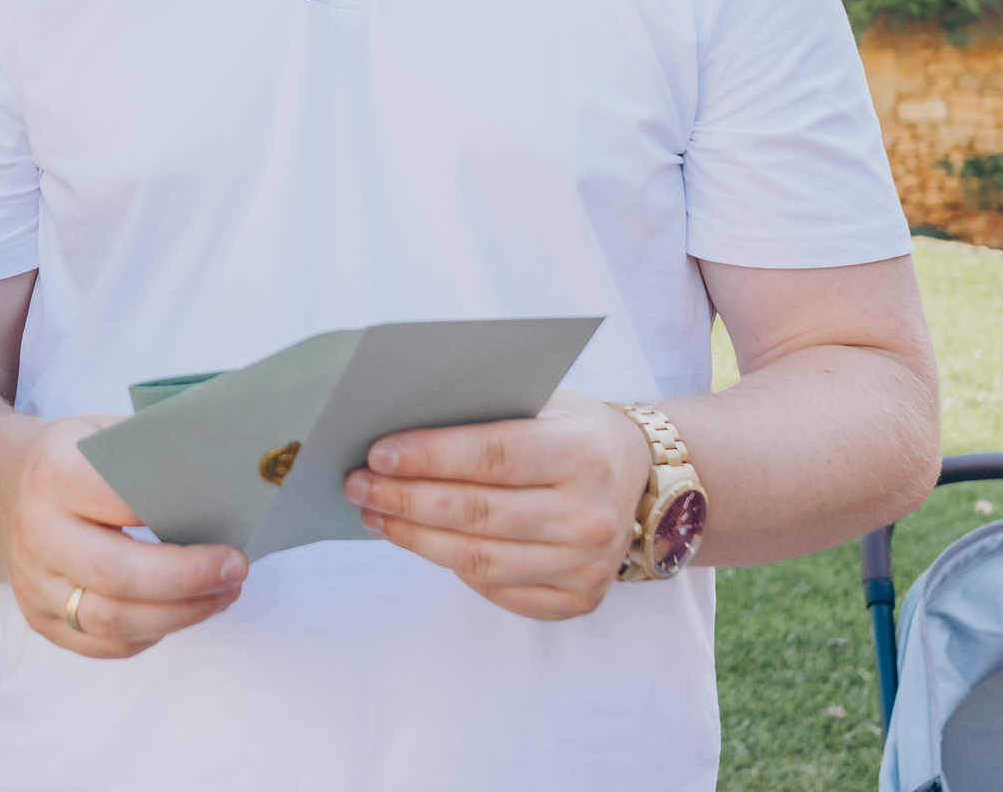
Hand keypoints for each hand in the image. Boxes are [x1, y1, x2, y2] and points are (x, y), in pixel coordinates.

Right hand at [3, 416, 246, 658]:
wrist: (2, 490)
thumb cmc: (73, 460)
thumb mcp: (102, 433)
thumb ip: (152, 451)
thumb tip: (229, 473)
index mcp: (53, 474)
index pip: (119, 503)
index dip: (177, 522)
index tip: (228, 537)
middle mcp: (36, 532)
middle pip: (115, 575)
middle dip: (187, 581)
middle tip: (236, 571)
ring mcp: (33, 582)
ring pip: (111, 621)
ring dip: (179, 616)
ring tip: (222, 596)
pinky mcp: (38, 619)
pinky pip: (103, 645)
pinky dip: (150, 634)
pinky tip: (180, 613)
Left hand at [342, 390, 651, 619]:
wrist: (646, 482)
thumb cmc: (574, 433)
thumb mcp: (544, 403)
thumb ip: (484, 411)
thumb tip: (395, 422)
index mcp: (582, 453)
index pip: (494, 455)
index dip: (430, 456)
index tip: (376, 454)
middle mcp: (590, 514)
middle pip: (478, 513)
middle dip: (404, 499)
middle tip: (356, 485)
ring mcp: (587, 564)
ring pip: (479, 559)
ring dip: (414, 538)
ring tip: (373, 515)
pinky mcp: (579, 598)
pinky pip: (498, 588)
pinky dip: (450, 566)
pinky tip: (417, 542)